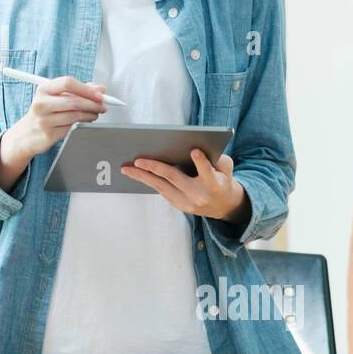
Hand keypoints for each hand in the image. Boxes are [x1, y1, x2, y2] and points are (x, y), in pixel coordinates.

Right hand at [0, 76, 106, 190]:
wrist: (26, 133)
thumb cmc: (45, 111)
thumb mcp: (56, 96)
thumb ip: (78, 90)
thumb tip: (100, 89)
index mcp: (43, 89)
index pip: (67, 83)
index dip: (87, 88)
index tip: (100, 94)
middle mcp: (41, 103)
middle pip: (73, 101)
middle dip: (93, 103)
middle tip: (103, 105)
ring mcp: (43, 120)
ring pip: (75, 115)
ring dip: (91, 114)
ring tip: (96, 113)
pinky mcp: (48, 134)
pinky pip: (71, 127)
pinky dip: (83, 123)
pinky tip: (86, 120)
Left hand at [120, 148, 249, 224]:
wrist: (223, 206)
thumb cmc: (222, 179)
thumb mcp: (226, 168)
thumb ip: (217, 159)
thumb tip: (196, 147)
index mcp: (214, 184)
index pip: (207, 173)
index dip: (201, 163)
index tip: (194, 151)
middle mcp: (199, 195)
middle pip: (175, 178)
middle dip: (155, 168)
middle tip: (138, 160)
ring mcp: (186, 202)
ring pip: (161, 187)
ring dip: (142, 177)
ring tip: (126, 168)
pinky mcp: (177, 205)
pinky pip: (160, 190)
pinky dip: (148, 181)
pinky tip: (135, 173)